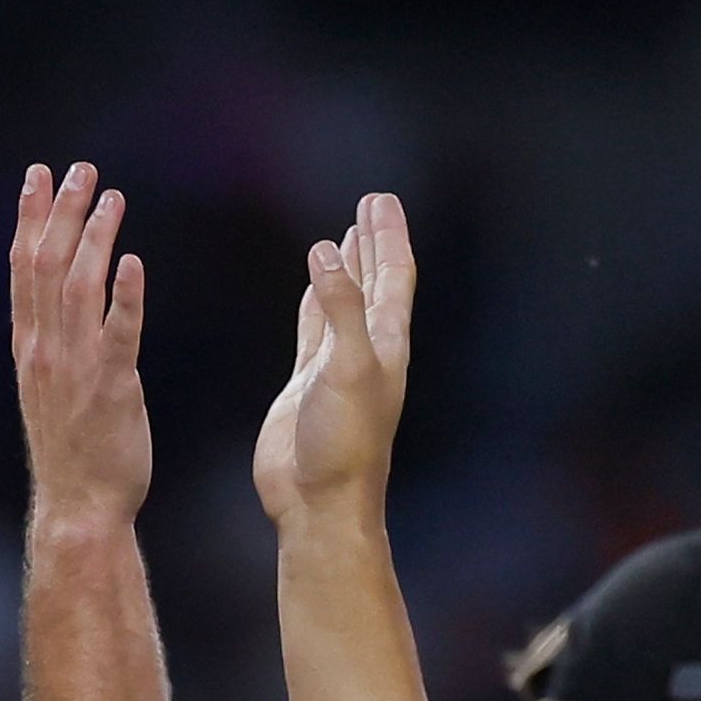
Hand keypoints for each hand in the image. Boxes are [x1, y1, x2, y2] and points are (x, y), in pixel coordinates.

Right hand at [11, 163, 150, 530]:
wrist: (79, 506)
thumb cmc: (73, 450)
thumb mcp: (50, 387)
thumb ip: (54, 342)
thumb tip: (60, 304)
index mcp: (31, 347)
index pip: (24, 269)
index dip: (31, 218)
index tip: (38, 176)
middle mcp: (47, 350)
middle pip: (48, 267)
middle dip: (62, 213)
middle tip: (79, 169)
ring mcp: (76, 369)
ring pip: (79, 289)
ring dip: (93, 239)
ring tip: (111, 197)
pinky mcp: (112, 389)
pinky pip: (117, 335)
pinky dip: (122, 297)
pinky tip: (131, 261)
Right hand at [251, 191, 414, 522]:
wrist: (318, 501)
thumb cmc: (344, 443)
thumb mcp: (347, 368)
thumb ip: (338, 309)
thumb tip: (325, 251)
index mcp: (387, 343)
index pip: (393, 276)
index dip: (388, 236)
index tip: (380, 199)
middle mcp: (368, 349)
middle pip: (375, 281)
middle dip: (373, 241)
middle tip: (371, 203)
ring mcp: (337, 365)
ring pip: (346, 301)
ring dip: (348, 267)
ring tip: (345, 235)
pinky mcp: (308, 382)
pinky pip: (314, 328)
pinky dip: (315, 301)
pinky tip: (313, 286)